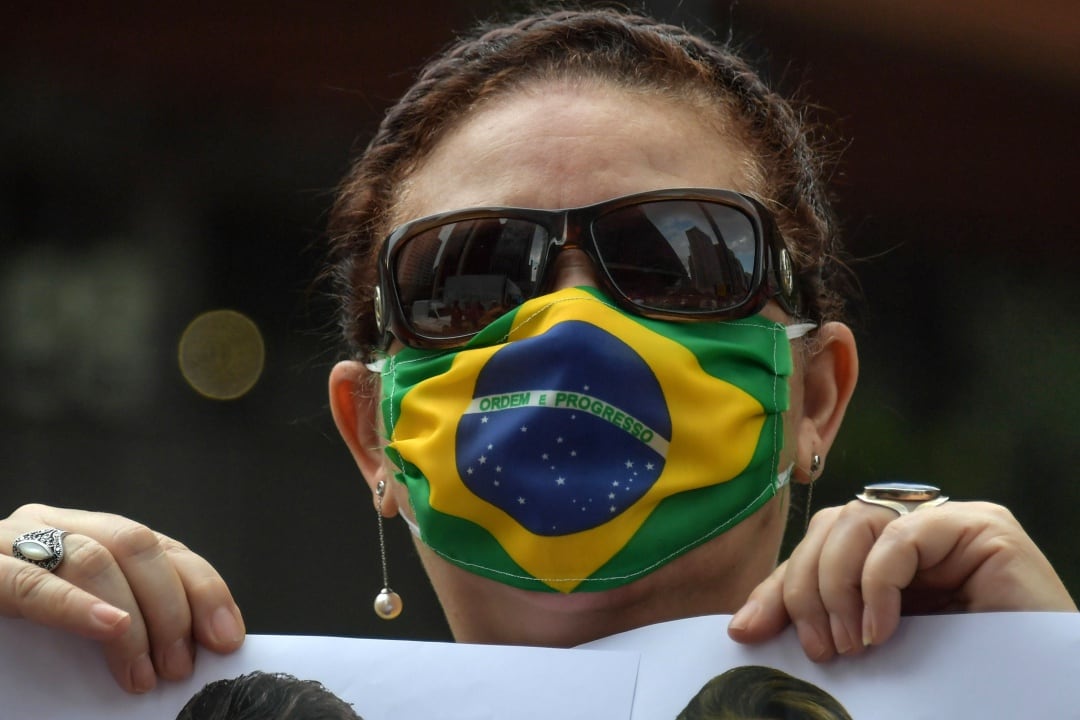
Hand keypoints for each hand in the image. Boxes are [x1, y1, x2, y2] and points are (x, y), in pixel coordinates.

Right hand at [1, 504, 244, 692]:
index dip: (204, 589)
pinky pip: (30, 583)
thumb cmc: (4, 639)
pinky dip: (76, 606)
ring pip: (94, 556)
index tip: (228, 636)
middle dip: (174, 605)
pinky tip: (111, 627)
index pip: (162, 549)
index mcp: (80, 534)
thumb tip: (187, 652)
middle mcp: (48, 525)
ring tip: (146, 672)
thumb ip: (120, 624)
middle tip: (183, 664)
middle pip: (138, 545)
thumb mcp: (76, 621)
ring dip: (133, 619)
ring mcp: (8, 541)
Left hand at [727, 500, 1076, 659]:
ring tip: (852, 645)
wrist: (1039, 697)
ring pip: (855, 522)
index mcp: (883, 557)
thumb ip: (824, 624)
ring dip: (836, 587)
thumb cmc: (959, 677)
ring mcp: (946, 523)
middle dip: (804, 589)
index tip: (746, 630)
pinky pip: (903, 536)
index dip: (776, 587)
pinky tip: (881, 630)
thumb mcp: (871, 646)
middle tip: (819, 650)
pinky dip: (877, 584)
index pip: (814, 550)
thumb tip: (745, 624)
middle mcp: (912, 531)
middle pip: (828, 528)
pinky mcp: (980, 527)